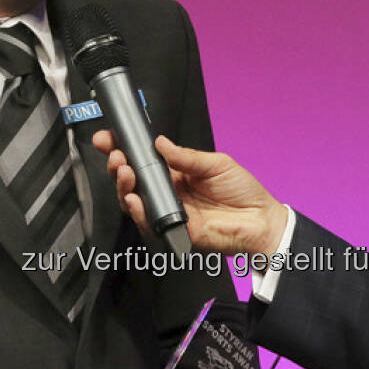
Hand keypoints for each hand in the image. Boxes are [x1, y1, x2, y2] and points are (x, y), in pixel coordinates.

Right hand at [92, 131, 286, 256]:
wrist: (260, 220)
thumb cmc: (242, 191)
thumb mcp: (216, 164)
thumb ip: (187, 156)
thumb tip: (160, 143)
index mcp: (175, 173)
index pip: (143, 159)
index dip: (123, 149)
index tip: (108, 138)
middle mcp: (167, 192)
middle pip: (132, 180)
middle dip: (117, 165)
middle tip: (115, 154)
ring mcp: (167, 212)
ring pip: (133, 201)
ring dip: (123, 186)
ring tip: (124, 170)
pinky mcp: (173, 231)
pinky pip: (148, 223)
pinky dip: (137, 211)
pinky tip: (134, 198)